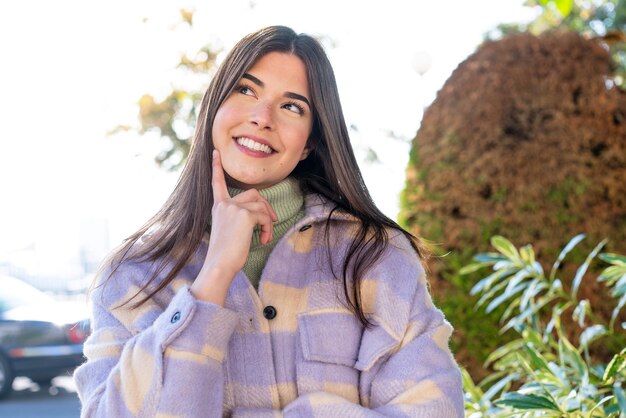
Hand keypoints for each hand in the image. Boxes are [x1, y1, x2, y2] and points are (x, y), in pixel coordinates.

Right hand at [190, 150, 277, 303]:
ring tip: (264, 236)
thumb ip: (240, 216)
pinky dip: (268, 228)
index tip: (215, 152)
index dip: (216, 167)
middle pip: (253, 194)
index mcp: (218, 207)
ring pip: (261, 205)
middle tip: (272, 221)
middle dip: (266, 206)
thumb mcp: (230, 230)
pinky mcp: (245, 215)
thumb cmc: (225, 253)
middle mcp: (225, 204)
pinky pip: (265, 217)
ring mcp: (234, 207)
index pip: (217, 183)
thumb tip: (263, 213)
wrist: (219, 264)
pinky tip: (263, 239)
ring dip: (268, 220)